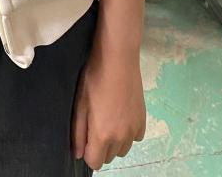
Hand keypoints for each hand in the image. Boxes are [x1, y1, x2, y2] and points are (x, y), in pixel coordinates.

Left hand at [71, 47, 146, 170]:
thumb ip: (78, 132)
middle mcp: (121, 138)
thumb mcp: (80, 104)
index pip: (95, 162)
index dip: (87, 152)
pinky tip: (120, 114)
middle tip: (94, 123)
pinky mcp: (143, 120)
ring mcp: (134, 129)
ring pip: (123, 149)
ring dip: (114, 141)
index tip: (85, 136)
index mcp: (103, 135)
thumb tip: (77, 154)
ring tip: (107, 118)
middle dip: (100, 147)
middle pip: (109, 157)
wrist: (118, 59)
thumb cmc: (94, 78)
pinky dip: (128, 132)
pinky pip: (135, 137)